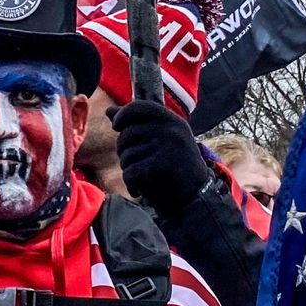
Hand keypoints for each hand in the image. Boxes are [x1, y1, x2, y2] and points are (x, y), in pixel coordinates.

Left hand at [110, 99, 211, 216]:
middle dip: (123, 151)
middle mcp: (172, 130)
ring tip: (141, 177)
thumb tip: (109, 111)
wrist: (196, 198)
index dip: (123, 114)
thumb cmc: (174, 169)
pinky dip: (130, 183)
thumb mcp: (161, 140)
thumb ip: (136, 124)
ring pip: (127, 154)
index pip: (140, 107)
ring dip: (127, 169)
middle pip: (127, 134)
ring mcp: (168, 146)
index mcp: (173, 121)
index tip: (116, 126)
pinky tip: (137, 190)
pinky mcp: (163, 165)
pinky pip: (131, 171)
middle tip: (135, 164)